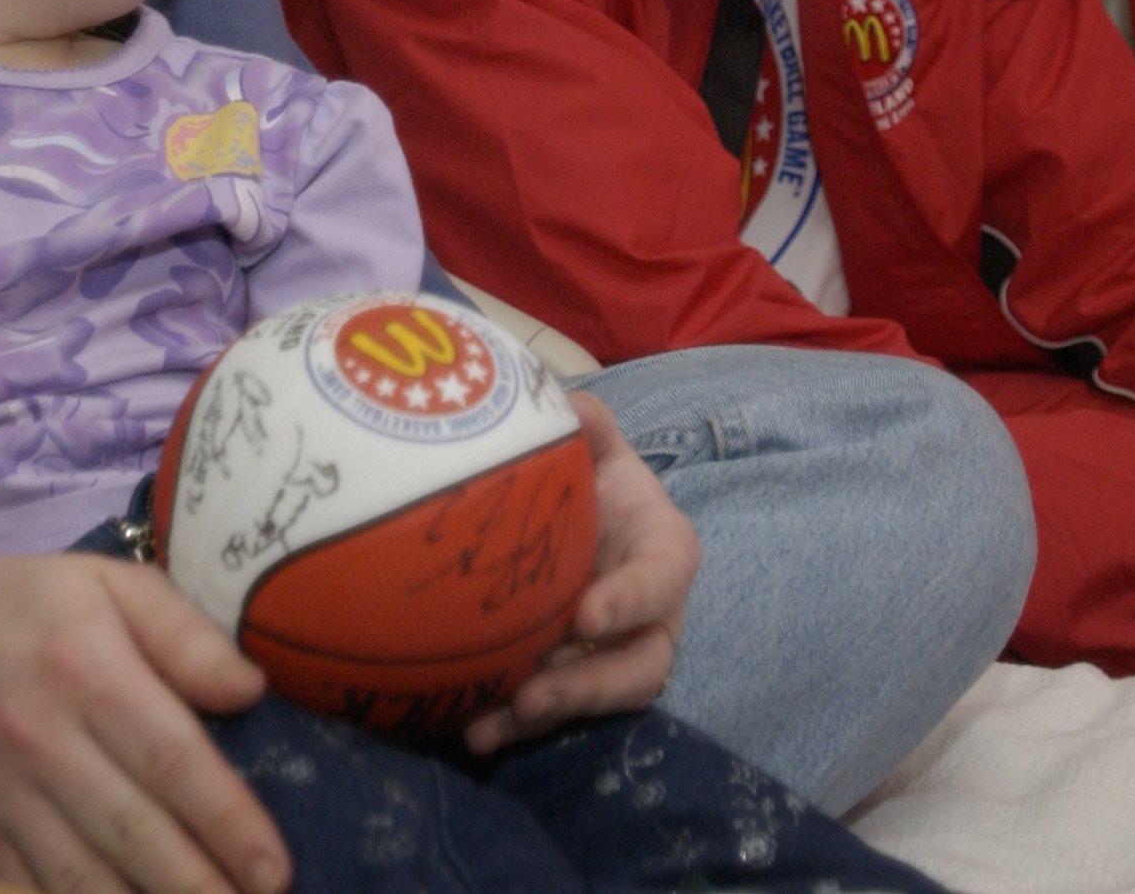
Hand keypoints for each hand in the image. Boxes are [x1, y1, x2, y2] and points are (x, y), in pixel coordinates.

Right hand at [0, 512, 287, 893]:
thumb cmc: (37, 607)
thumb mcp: (116, 585)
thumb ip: (186, 635)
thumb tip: (250, 692)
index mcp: (85, 669)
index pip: (170, 760)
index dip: (227, 821)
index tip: (274, 868)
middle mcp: (40, 740)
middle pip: (132, 832)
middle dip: (200, 885)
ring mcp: (1, 797)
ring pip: (82, 879)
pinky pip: (28, 893)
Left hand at [464, 392, 698, 753]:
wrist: (582, 518)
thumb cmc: (597, 480)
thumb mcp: (600, 447)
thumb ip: (589, 424)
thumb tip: (565, 405)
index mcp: (664, 553)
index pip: (660, 581)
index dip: (629, 602)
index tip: (584, 616)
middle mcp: (650, 617)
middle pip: (639, 668)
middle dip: (588, 688)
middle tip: (533, 696)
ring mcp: (614, 654)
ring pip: (594, 699)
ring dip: (545, 717)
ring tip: (489, 726)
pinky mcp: (575, 678)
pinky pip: (553, 709)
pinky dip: (514, 724)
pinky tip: (469, 729)